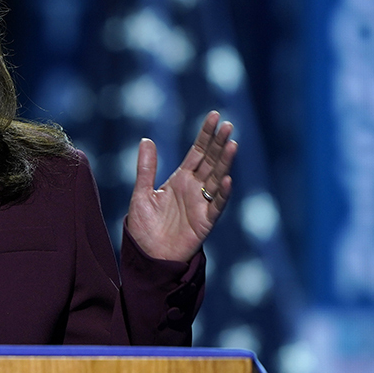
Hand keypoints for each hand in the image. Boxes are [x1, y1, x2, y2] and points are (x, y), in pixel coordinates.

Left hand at [126, 111, 236, 262]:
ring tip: (232, 144)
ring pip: (216, 178)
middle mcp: (194, 188)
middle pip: (210, 161)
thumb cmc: (144, 227)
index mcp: (180, 179)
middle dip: (219, 143)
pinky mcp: (205, 221)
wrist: (148, 256)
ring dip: (225, 162)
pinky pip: (216, 205)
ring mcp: (201, 204)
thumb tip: (146, 140)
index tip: (214, 116)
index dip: (206, 135)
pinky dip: (221, 193)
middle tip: (228, 124)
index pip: (197, 152)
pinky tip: (226, 178)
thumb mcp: (141, 194)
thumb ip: (146, 168)